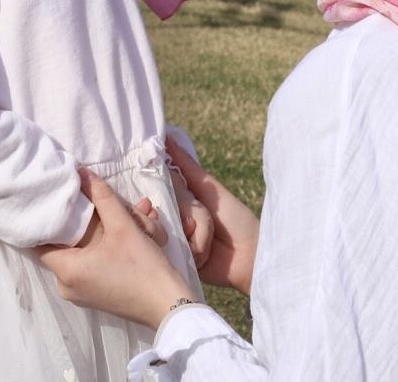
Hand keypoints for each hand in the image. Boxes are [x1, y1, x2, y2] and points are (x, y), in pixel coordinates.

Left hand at [39, 169, 195, 329]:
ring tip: (135, 211)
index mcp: (66, 271)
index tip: (55, 199)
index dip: (47, 218)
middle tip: (107, 200)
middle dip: (89, 219)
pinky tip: (136, 227)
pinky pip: (94, 263)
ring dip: (106, 230)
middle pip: (68, 243)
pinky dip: (109, 245)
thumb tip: (82, 172)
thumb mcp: (123, 226)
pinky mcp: (96, 295)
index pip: (40, 242)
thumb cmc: (141, 266)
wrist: (167, 304)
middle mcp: (67, 286)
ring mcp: (81, 293)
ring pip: (84, 251)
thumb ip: (102, 197)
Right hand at [166, 137, 259, 295]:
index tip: (147, 182)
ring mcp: (175, 240)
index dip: (153, 185)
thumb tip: (167, 137)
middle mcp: (174, 219)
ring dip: (192, 231)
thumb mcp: (210, 188)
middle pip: (164, 207)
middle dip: (185, 211)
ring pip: (169, 228)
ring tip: (209, 240)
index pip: (159, 188)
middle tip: (200, 218)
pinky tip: (204, 254)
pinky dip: (192, 248)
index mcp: (181, 200)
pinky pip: (175, 248)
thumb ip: (187, 166)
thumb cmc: (234, 217)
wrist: (249, 254)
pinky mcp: (179, 260)